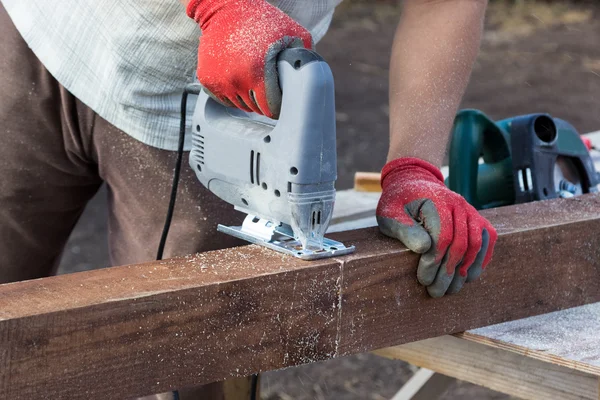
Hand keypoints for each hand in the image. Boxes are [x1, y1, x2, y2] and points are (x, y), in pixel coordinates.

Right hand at [187, 0, 312, 117]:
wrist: (223, 10)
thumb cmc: (260, 20)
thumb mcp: (292, 33)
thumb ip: (304, 57)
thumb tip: (310, 78)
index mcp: (257, 72)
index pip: (271, 108)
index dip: (278, 106)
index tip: (280, 101)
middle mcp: (236, 80)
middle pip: (256, 109)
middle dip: (264, 102)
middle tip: (268, 87)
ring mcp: (220, 82)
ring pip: (240, 106)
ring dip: (248, 98)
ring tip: (253, 79)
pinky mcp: (207, 81)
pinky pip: (225, 100)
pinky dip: (233, 93)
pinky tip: (238, 77)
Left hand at [376, 157, 496, 297]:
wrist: (414, 183)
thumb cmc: (399, 202)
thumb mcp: (390, 213)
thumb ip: (403, 229)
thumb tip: (423, 248)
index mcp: (435, 201)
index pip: (441, 237)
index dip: (433, 262)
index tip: (423, 279)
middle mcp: (457, 204)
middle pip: (460, 244)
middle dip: (448, 273)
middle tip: (436, 292)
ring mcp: (470, 210)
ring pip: (477, 244)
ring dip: (466, 270)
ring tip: (452, 289)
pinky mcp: (477, 218)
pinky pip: (487, 240)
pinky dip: (481, 260)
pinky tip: (469, 277)